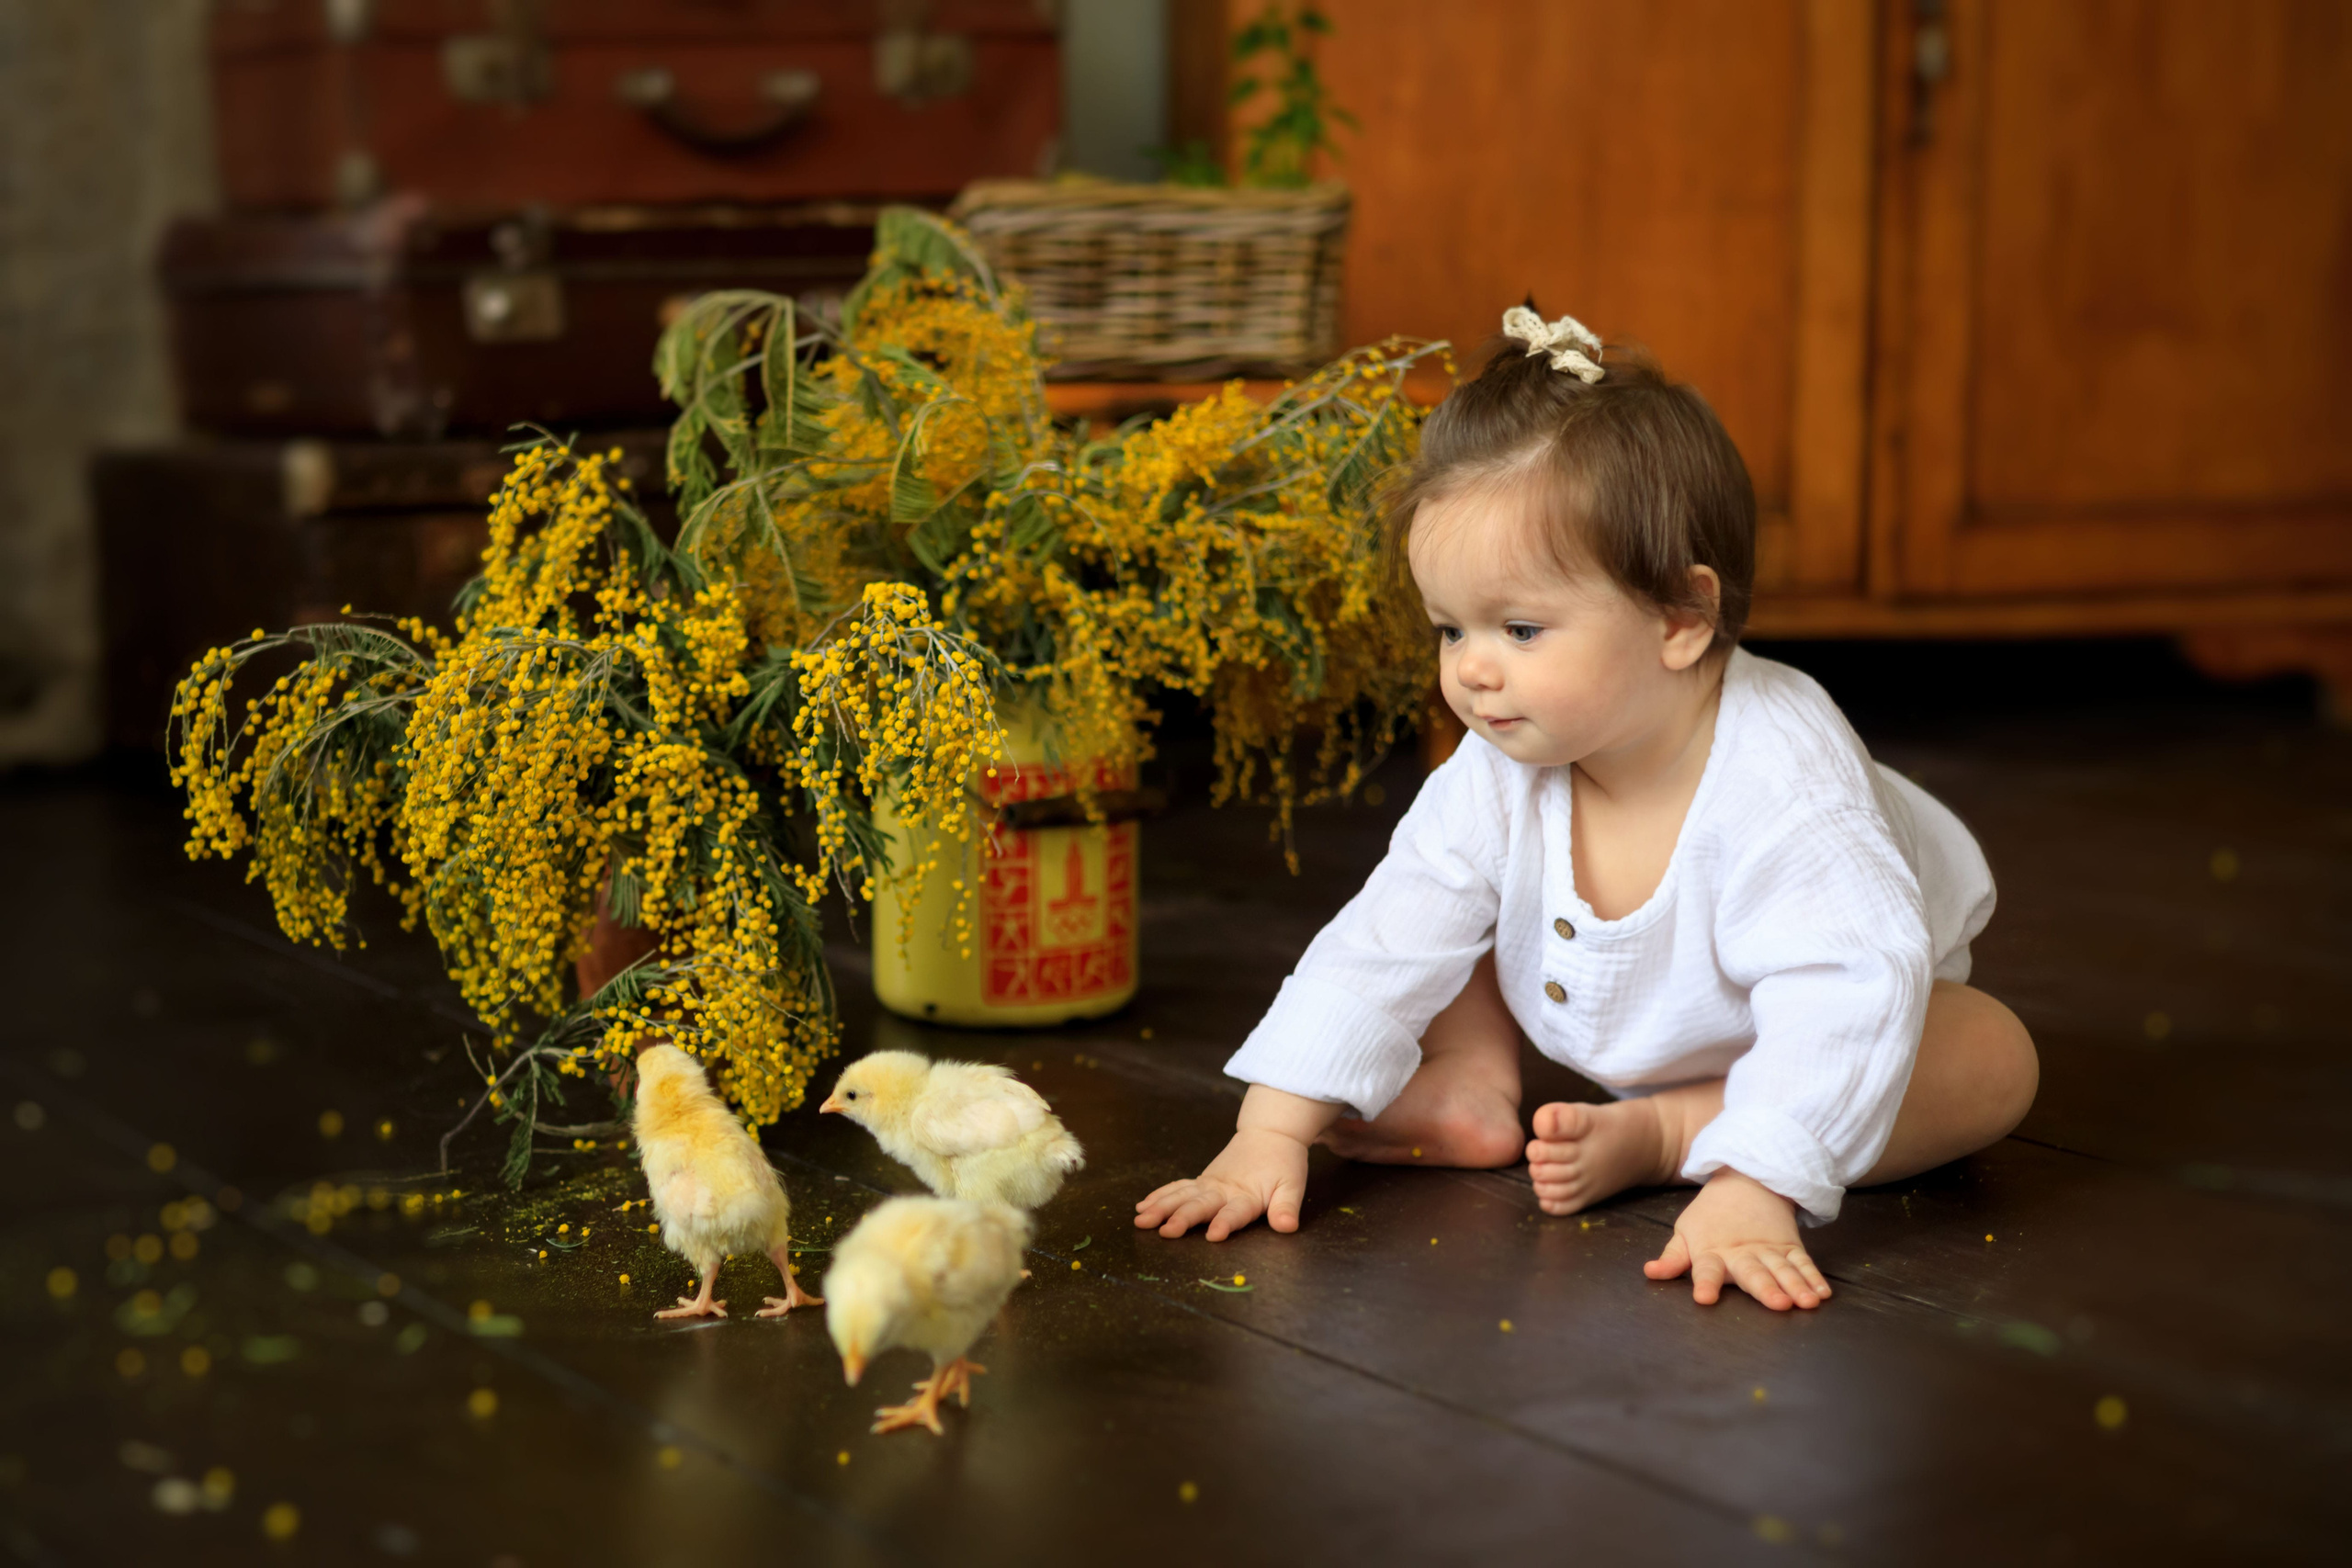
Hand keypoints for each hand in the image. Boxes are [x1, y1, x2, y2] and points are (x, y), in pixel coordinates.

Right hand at [1134, 1128, 1310, 1238]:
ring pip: (1181, 1195)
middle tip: (1164, 1231)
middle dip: (1181, 1218)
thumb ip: (1286, 1208)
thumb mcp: (1293, 1186)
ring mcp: (1209, 1184)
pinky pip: (1178, 1187)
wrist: (1269, 1134)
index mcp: (1247, 1195)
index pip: (1235, 1211)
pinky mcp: (1202, 1181)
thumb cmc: (1283, 1163)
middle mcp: (1223, 1190)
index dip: (1225, 1222)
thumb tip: (1287, 1227)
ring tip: (1141, 1219)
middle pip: (1200, 1204)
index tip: (1213, 1235)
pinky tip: (1143, 1206)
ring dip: (1161, 1207)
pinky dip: (1160, 1195)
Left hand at [1643, 1169, 1832, 1310]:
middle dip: (1766, 1289)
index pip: (1707, 1269)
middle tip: (1778, 1304)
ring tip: (1807, 1302)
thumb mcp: (1686, 1232)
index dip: (1705, 1283)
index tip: (1704, 1298)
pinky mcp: (1790, 1246)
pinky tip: (1823, 1293)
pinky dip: (1814, 1276)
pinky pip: (1803, 1262)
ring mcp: (1770, 1249)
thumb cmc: (1710, 1216)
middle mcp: (1743, 1252)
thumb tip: (1650, 1273)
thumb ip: (1673, 1258)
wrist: (1747, 1182)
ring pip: (1784, 1269)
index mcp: (1712, 1251)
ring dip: (1797, 1286)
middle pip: (1754, 1272)